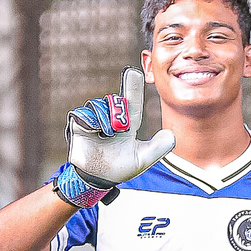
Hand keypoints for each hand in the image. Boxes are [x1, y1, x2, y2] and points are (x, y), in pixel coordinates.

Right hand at [54, 68, 175, 206]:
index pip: (132, 101)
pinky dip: (90, 123)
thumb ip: (158, 148)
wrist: (97, 179)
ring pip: (99, 106)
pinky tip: (94, 133)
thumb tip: (171, 134)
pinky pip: (84, 114)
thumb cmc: (120, 168)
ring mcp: (94, 119)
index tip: (134, 72)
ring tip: (105, 137)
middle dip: (117, 114)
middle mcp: (111, 117)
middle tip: (118, 131)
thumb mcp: (142, 160)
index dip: (133, 86)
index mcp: (127, 123)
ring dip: (105, 122)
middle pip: (115, 101)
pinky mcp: (79, 123)